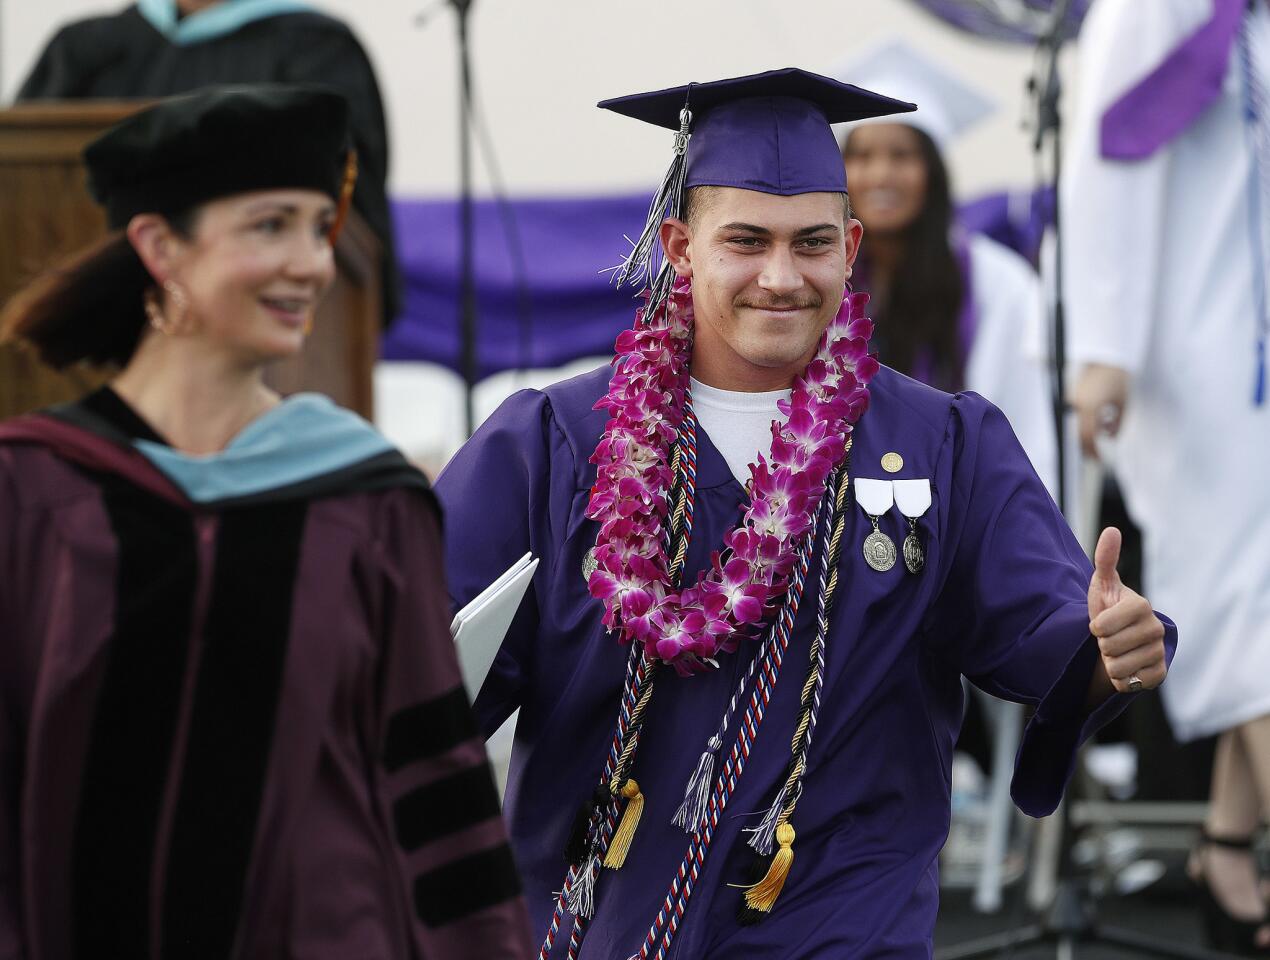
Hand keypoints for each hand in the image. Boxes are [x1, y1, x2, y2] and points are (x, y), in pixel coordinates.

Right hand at [1072, 364, 1130, 459]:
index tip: (1099, 459)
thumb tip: (1111, 437)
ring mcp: (1073, 397)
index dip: (1092, 451)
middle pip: (1079, 433)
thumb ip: (1117, 424)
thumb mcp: (1123, 404)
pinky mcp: (1074, 394)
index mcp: (1090, 406)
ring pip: (1079, 424)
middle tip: (1098, 454)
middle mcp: (1078, 402)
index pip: (1087, 436)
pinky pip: (1079, 413)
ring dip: (1092, 430)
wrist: (1109, 355)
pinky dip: (1090, 420)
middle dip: (1089, 444)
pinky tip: (1105, 417)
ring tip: (1109, 427)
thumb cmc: (1119, 378)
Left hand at [1088, 527, 1166, 695]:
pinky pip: (1127, 683)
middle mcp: (1157, 629)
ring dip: (1109, 662)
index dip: (1095, 626)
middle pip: (1108, 647)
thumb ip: (1105, 559)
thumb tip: (1112, 530)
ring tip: (1116, 651)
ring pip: (1116, 667)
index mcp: (1142, 606)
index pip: (1103, 626)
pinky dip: (1120, 679)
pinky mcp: (1159, 675)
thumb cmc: (1107, 609)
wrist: (1118, 640)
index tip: (1102, 622)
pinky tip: (1126, 666)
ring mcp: (1160, 652)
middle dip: (1102, 645)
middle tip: (1110, 637)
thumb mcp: (1102, 585)